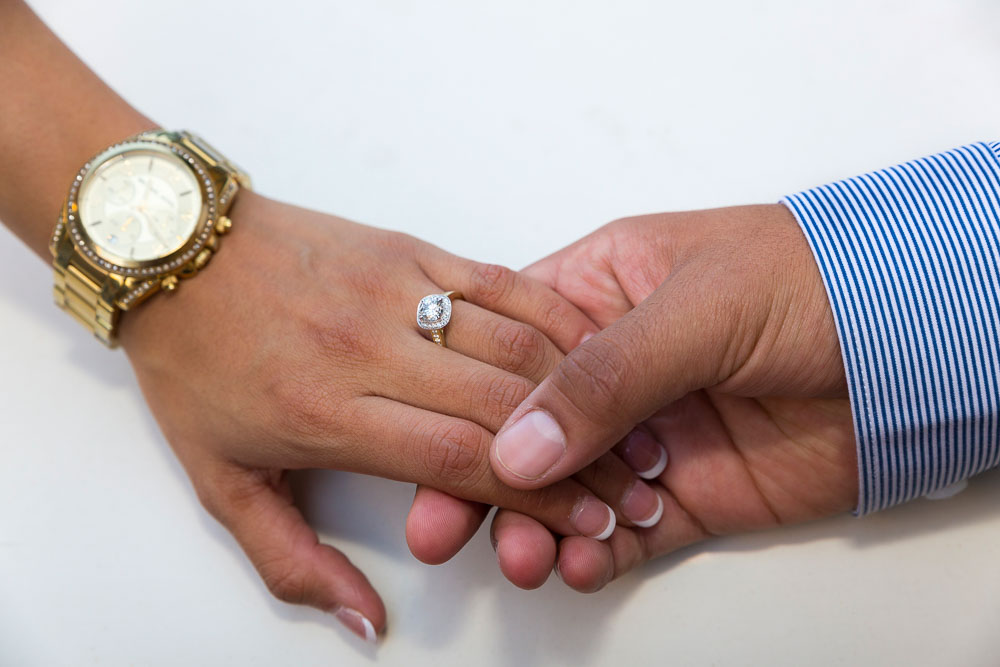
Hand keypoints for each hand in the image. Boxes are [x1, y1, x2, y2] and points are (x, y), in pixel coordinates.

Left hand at [119, 190, 659, 637]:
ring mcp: (396, 290)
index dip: (537, 501)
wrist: (177, 250)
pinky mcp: (409, 248)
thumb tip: (363, 624)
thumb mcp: (223, 481)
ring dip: (584, 391)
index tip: (589, 526)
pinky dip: (554, 315)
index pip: (459, 464)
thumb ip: (293, 563)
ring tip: (636, 428)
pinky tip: (592, 346)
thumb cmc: (197, 362)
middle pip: (503, 410)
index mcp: (328, 411)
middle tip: (634, 489)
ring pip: (513, 343)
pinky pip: (500, 280)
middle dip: (585, 458)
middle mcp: (370, 347)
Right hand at [408, 204, 857, 590]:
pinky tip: (580, 566)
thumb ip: (604, 375)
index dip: (461, 401)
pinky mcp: (686, 493)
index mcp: (598, 294)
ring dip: (535, 526)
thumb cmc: (817, 280)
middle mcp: (613, 367)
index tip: (429, 449)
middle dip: (480, 479)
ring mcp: (647, 434)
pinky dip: (595, 555)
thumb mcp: (698, 308)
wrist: (921, 342)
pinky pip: (623, 533)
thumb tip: (517, 444)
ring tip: (526, 555)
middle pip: (521, 430)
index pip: (505, 351)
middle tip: (445, 528)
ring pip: (564, 490)